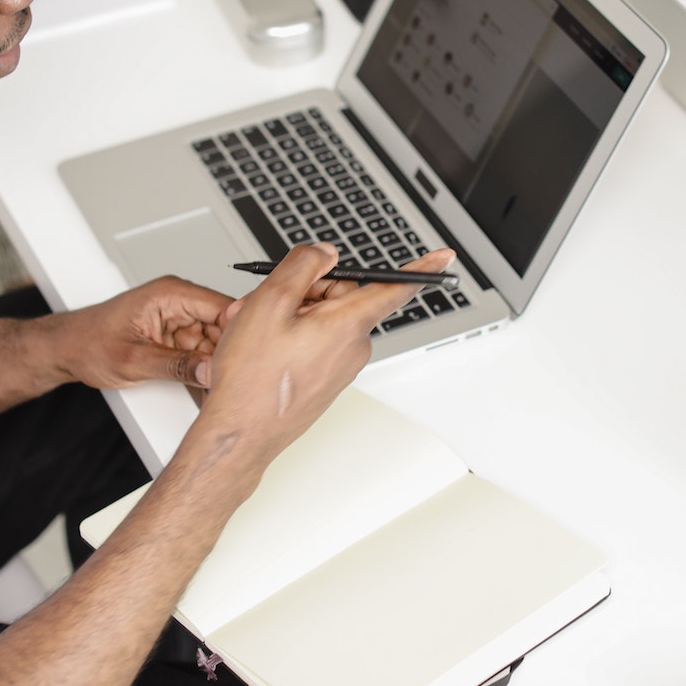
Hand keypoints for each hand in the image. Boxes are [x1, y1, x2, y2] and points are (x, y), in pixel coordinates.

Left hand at [56, 276, 236, 390]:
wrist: (65, 350)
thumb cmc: (87, 343)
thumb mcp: (133, 360)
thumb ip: (175, 365)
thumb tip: (210, 370)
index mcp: (169, 293)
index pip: (222, 306)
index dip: (240, 332)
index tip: (248, 359)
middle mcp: (178, 302)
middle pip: (224, 325)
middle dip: (230, 353)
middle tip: (234, 381)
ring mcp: (178, 319)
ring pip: (216, 341)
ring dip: (217, 364)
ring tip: (219, 388)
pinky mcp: (176, 335)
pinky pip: (201, 351)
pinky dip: (204, 370)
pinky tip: (206, 386)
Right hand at [189, 244, 456, 463]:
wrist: (240, 433)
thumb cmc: (253, 378)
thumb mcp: (270, 302)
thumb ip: (303, 265)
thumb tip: (325, 252)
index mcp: (348, 324)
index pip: (395, 288)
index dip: (422, 267)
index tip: (445, 257)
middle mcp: (353, 346)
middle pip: (340, 295)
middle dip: (305, 290)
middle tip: (265, 301)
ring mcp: (340, 366)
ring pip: (323, 318)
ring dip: (290, 314)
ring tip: (254, 329)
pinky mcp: (326, 380)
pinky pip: (315, 342)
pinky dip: (290, 336)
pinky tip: (263, 347)